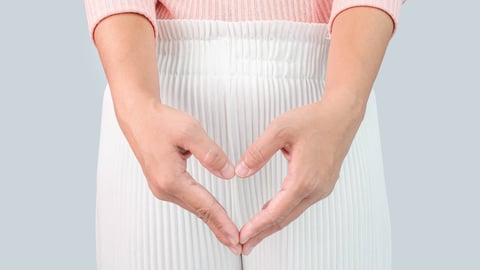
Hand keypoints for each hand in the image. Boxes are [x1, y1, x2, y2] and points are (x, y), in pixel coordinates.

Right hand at [116, 98, 241, 254]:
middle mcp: (164, 187)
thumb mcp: (191, 131)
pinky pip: (188, 201)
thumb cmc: (160, 122)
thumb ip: (211, 154)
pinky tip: (212, 215)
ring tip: (228, 233)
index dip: (222, 222)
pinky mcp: (164, 183)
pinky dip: (203, 210)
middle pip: (199, 212)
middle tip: (237, 244)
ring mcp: (162, 187)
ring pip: (194, 208)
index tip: (235, 237)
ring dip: (212, 221)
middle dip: (219, 229)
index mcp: (170, 178)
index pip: (204, 205)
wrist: (139, 117)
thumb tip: (228, 173)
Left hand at [235, 96, 365, 254]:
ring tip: (254, 234)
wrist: (341, 115)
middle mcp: (316, 188)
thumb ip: (258, 152)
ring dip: (272, 225)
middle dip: (262, 234)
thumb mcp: (279, 129)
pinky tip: (270, 212)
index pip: (276, 211)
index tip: (242, 236)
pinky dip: (282, 212)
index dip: (257, 226)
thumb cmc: (315, 120)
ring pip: (292, 213)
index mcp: (304, 178)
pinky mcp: (322, 184)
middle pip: (284, 219)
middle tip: (244, 245)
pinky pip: (299, 204)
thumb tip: (241, 171)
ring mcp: (321, 188)